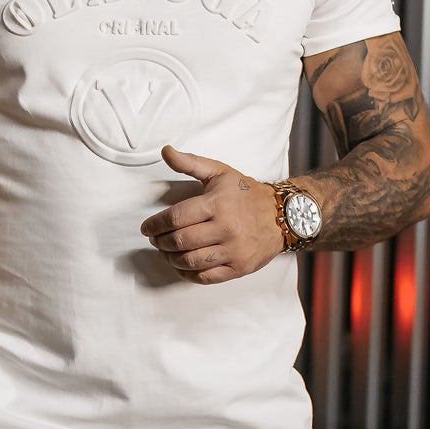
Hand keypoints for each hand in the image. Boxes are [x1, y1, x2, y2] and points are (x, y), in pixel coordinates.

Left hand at [140, 145, 287, 282]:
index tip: (147, 228)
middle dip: (160, 242)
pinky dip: (188, 274)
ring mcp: (233, 250)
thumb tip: (166, 151)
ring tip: (167, 252)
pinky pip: (205, 277)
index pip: (175, 218)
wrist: (282, 215)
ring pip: (190, 262)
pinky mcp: (239, 267)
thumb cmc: (246, 193)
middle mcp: (225, 228)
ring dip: (171, 259)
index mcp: (217, 203)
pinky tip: (182, 266)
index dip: (155, 225)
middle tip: (156, 240)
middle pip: (179, 242)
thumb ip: (190, 163)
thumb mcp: (219, 172)